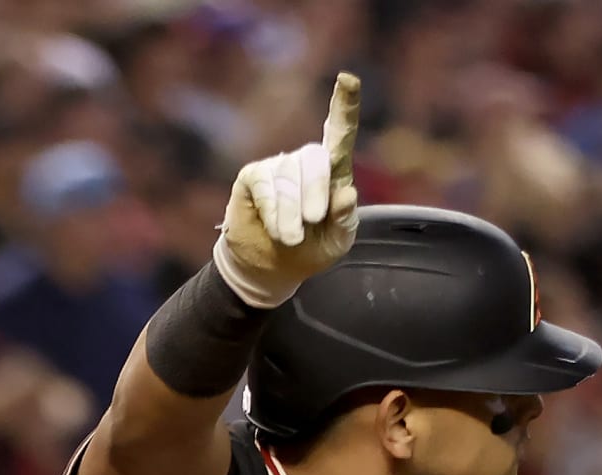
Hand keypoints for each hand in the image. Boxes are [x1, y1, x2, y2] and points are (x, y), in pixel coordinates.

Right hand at [213, 71, 363, 308]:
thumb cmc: (310, 250)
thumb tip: (347, 193)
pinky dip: (273, 210)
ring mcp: (277, 167)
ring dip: (291, 214)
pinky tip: (274, 228)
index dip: (345, 106)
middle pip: (315, 159)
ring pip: (289, 178)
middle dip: (316, 193)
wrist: (271, 269)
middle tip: (312, 223)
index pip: (340, 134)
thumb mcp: (337, 241)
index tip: (348, 79)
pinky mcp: (252, 177)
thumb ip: (346, 219)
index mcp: (332, 172)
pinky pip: (265, 185)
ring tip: (289, 237)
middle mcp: (305, 162)